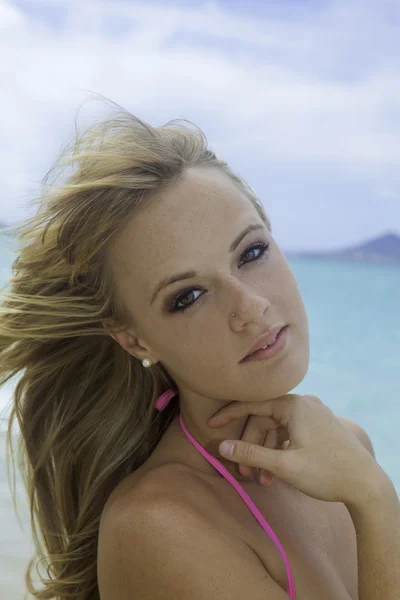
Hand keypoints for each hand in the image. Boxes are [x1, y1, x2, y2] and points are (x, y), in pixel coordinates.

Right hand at [208, 393, 379, 503]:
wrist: (367, 485)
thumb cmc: (325, 472)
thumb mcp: (283, 465)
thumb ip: (251, 453)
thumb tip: (222, 446)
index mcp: (294, 405)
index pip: (252, 404)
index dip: (229, 415)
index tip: (210, 424)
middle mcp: (304, 403)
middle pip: (265, 419)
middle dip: (252, 445)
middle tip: (243, 471)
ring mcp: (315, 414)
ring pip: (278, 428)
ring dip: (266, 452)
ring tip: (263, 480)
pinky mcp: (321, 426)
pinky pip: (292, 432)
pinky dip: (281, 450)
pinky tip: (277, 472)